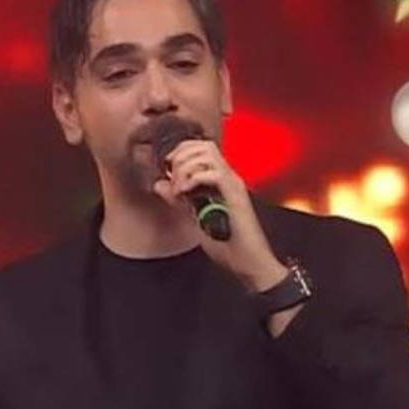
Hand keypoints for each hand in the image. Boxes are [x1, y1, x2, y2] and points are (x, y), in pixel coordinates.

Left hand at [152, 138, 287, 291]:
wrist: (249, 263)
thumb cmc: (227, 244)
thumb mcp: (194, 218)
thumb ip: (179, 201)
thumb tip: (159, 183)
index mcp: (220, 180)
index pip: (201, 148)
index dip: (180, 151)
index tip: (167, 168)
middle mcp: (229, 177)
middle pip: (204, 146)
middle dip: (181, 156)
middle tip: (171, 177)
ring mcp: (233, 185)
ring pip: (208, 155)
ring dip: (186, 167)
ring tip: (178, 188)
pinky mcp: (236, 196)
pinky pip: (214, 174)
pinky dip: (194, 179)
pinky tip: (185, 194)